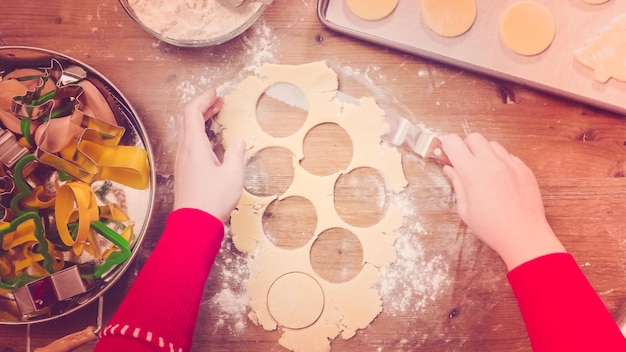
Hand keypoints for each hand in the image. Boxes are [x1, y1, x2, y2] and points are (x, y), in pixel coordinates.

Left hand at [174, 89, 245, 221]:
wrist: (194, 223)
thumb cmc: (212, 200)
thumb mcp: (232, 175)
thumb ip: (236, 155)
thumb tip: (239, 143)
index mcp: (194, 146)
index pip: (192, 112)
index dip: (202, 99)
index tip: (214, 93)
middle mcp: (184, 151)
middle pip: (187, 120)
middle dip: (202, 107)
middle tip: (217, 102)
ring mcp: (182, 161)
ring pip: (186, 132)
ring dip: (199, 121)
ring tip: (215, 118)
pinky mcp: (184, 171)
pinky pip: (188, 144)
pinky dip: (198, 134)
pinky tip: (210, 141)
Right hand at [442, 133, 565, 269]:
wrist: (524, 235)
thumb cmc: (493, 228)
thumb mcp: (465, 209)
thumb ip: (457, 184)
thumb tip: (450, 169)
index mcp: (473, 172)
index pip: (453, 142)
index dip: (447, 147)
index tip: (447, 154)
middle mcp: (492, 163)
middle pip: (473, 137)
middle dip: (465, 147)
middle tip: (464, 163)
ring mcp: (511, 164)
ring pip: (492, 144)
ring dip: (484, 153)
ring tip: (483, 172)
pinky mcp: (524, 169)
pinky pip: (508, 155)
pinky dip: (500, 161)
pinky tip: (498, 179)